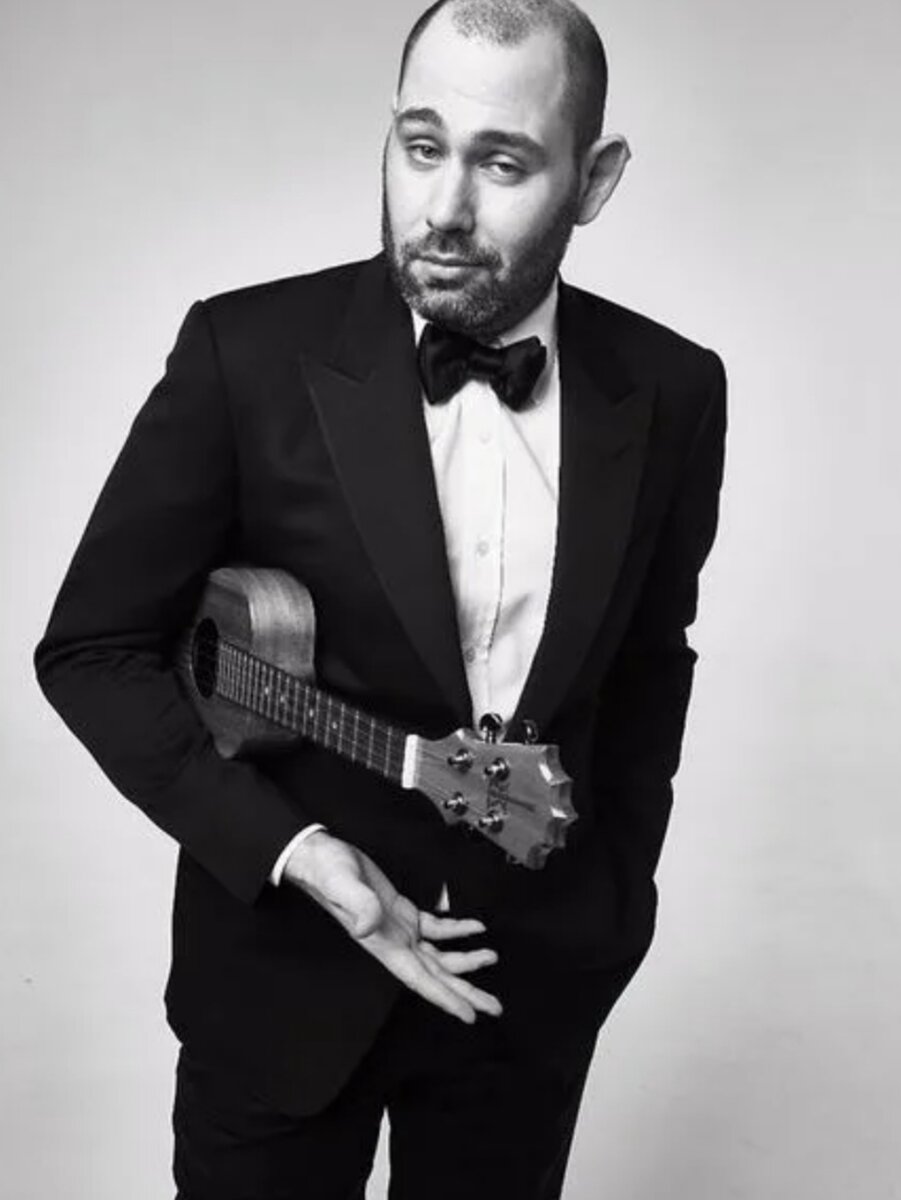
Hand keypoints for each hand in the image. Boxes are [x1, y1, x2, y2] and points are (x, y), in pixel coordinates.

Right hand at [283, 830, 501, 1023]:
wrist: (321, 857)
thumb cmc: (328, 872)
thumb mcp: (342, 885)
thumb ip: (358, 905)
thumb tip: (368, 927)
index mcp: (384, 944)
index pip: (420, 980)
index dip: (445, 999)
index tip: (470, 1016)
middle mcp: (394, 943)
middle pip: (437, 976)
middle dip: (465, 992)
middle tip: (494, 1007)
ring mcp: (399, 929)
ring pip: (439, 955)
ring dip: (466, 960)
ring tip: (492, 958)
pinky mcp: (402, 912)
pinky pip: (435, 928)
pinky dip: (456, 929)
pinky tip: (475, 927)